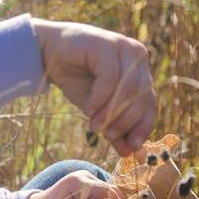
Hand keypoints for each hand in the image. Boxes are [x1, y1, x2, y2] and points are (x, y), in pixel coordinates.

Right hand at [31, 19, 156, 155]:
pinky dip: (100, 98)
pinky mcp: (107, 44)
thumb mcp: (97, 108)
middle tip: (107, 137)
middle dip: (125, 122)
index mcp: (140, 71)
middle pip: (141, 97)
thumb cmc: (75, 77)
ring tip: (94, 126)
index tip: (132, 147)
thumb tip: (128, 153)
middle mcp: (137, 57)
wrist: (48, 52)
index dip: (143, 126)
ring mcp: (123, 47)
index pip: (150, 103)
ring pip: (128, 88)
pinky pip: (110, 77)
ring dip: (111, 112)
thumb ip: (114, 126)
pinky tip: (88, 109)